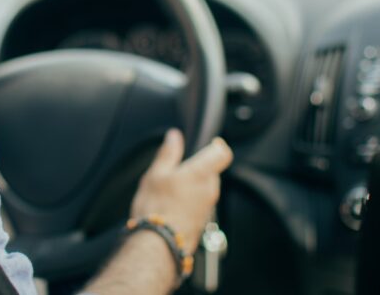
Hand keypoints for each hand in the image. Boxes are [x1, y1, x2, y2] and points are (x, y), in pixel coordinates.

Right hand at [130, 130, 232, 249]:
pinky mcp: (203, 221)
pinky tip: (172, 204)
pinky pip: (201, 203)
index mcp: (201, 173)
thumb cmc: (156, 207)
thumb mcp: (156, 174)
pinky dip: (190, 200)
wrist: (158, 243)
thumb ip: (168, 153)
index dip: (218, 146)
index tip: (210, 143)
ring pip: (206, 187)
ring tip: (170, 189)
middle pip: (212, 171)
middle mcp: (210, 189)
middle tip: (177, 169)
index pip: (222, 153)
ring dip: (193, 185)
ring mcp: (208, 206)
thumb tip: (174, 136)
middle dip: (198, 167)